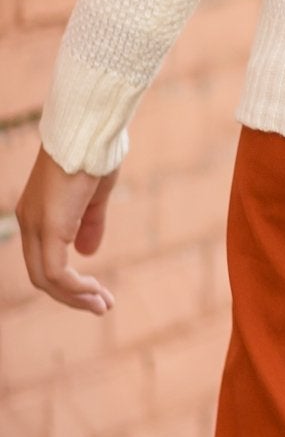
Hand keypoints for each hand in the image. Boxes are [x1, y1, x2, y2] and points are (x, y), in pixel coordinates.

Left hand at [16, 147, 119, 315]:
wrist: (89, 130)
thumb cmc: (93, 155)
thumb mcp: (94, 196)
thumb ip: (89, 224)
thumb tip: (88, 252)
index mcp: (37, 214)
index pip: (45, 259)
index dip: (69, 281)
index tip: (97, 291)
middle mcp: (29, 222)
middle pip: (42, 276)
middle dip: (73, 296)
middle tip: (102, 306)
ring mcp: (36, 225)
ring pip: (45, 279)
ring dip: (76, 297)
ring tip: (103, 305)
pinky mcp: (49, 227)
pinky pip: (55, 272)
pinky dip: (74, 288)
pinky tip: (95, 292)